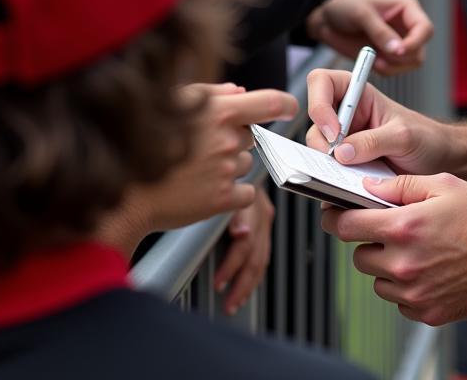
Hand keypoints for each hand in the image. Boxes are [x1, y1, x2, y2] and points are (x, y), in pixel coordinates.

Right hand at [98, 83, 295, 254]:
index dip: (286, 104)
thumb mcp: (174, 102)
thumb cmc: (144, 140)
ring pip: (247, 164)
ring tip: (196, 169)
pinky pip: (245, 193)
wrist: (126, 192)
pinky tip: (204, 189)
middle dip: (235, 139)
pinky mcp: (222, 200)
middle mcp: (227, 139)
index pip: (271, 102)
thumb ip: (211, 93)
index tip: (290, 108)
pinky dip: (232, 193)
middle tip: (203, 148)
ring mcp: (226, 171)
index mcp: (219, 111)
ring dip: (231, 166)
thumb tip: (241, 92)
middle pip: (252, 136)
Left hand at [214, 186, 274, 314]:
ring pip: (261, 256)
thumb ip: (225, 212)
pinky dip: (252, 275)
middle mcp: (258, 206)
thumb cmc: (204, 179)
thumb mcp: (209, 194)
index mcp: (246, 198)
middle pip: (255, 250)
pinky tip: (243, 290)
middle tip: (224, 297)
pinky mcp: (261, 223)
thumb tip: (241, 233)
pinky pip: (262, 254)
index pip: (247, 238)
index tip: (219, 280)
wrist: (214, 164)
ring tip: (233, 302)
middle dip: (240, 279)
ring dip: (247, 283)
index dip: (233, 262)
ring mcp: (262, 214)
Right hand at [306, 67, 451, 174]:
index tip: (334, 131)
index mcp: (357, 94)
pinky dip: (335, 183)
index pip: (321, 82)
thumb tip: (341, 153)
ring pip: (317, 151)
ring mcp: (344, 142)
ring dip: (327, 166)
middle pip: (314, 122)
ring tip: (349, 180)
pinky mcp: (346, 167)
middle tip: (338, 162)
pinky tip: (351, 191)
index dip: (319, 103)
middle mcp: (346, 116)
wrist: (441, 163)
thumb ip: (373, 141)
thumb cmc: (426, 138)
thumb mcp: (403, 136)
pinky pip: (329, 174)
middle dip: (321, 142)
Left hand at [308, 0, 432, 74]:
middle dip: (402, 58)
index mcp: (407, 9)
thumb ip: (381, 32)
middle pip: (420, 50)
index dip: (415, 42)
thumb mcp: (361, 14)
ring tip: (375, 60)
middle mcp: (407, 27)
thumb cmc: (344, 5)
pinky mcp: (387, 55)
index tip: (398, 51)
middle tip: (381, 58)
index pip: (425, 29)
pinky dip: (386, 71)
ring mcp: (398, 43)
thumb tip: (398, 49)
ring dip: (394, 67)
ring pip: (411, 64)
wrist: (325, 17)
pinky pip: (396, 70)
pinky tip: (372, 62)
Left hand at [321, 172, 466, 325]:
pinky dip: (406, 288)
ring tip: (417, 250)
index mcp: (404, 227)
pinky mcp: (430, 313)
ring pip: (378, 281)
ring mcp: (416, 293)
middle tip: (392, 230)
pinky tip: (429, 270)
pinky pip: (400, 301)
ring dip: (387, 266)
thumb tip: (367, 187)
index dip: (335, 218)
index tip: (334, 215)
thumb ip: (399, 185)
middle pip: (359, 256)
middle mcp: (405, 264)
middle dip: (369, 241)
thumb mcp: (441, 184)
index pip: (346, 227)